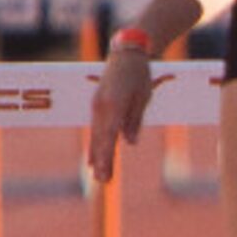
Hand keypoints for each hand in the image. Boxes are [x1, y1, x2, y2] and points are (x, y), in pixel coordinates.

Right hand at [86, 48, 157, 181]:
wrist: (126, 55)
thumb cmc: (139, 75)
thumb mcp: (143, 97)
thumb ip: (135, 120)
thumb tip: (129, 142)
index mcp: (114, 104)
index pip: (110, 136)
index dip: (107, 156)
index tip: (106, 172)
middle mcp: (101, 107)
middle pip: (100, 139)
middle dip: (102, 161)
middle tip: (103, 181)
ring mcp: (96, 106)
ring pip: (96, 135)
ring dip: (97, 156)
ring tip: (98, 176)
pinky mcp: (96, 105)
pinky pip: (95, 129)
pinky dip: (95, 144)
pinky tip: (93, 159)